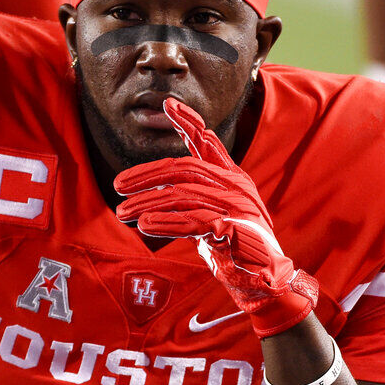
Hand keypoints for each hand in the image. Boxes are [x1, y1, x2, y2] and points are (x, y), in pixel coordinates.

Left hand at [114, 98, 317, 337]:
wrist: (265, 280)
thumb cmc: (236, 245)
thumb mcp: (216, 211)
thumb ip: (195, 193)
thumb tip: (162, 181)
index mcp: (232, 177)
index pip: (208, 143)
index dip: (189, 122)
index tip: (168, 104)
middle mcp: (235, 186)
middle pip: (184, 169)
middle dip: (147, 175)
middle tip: (118, 186)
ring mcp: (236, 207)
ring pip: (183, 195)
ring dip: (148, 203)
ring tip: (123, 213)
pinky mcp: (233, 230)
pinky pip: (194, 222)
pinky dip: (168, 223)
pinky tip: (147, 225)